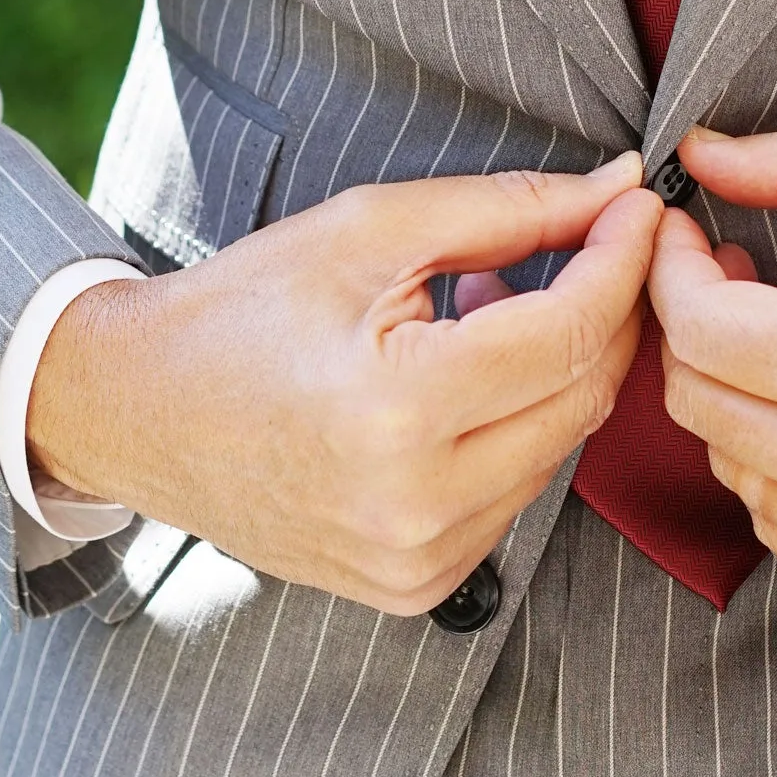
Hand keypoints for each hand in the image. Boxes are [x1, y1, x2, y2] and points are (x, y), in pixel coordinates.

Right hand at [27, 156, 660, 614]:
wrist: (137, 413)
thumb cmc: (244, 309)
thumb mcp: (371, 231)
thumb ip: (508, 210)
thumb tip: (616, 190)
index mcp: (397, 408)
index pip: (567, 330)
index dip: (620, 259)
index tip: (640, 206)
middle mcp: (414, 503)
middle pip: (583, 395)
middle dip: (605, 312)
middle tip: (592, 244)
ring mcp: (417, 559)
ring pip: (560, 449)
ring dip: (556, 372)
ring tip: (491, 307)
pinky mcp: (416, 587)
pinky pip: (516, 496)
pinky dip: (516, 431)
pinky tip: (464, 381)